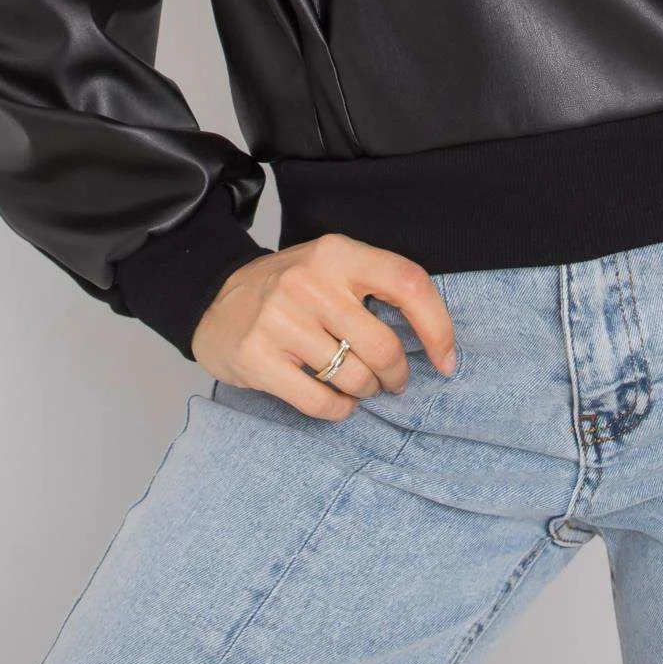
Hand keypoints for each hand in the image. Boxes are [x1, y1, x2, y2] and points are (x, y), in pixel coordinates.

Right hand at [190, 232, 459, 420]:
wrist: (215, 299)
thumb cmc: (291, 288)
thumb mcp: (332, 267)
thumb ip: (376, 288)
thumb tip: (436, 340)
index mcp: (338, 253)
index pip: (408, 283)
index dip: (438, 327)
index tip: (447, 360)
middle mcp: (309, 282)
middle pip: (382, 345)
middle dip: (397, 374)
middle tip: (393, 380)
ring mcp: (280, 319)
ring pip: (353, 377)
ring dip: (366, 391)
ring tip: (360, 386)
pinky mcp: (256, 357)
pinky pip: (319, 402)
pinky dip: (339, 410)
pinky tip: (338, 403)